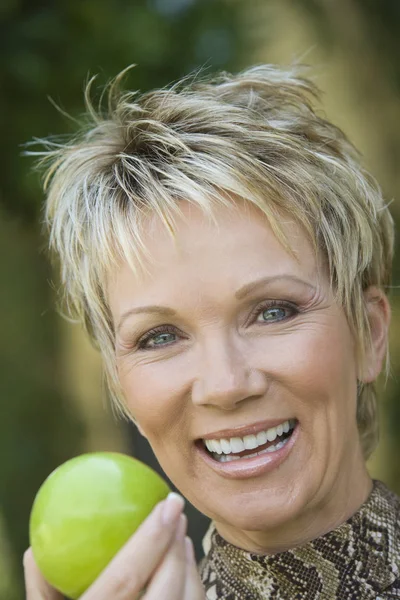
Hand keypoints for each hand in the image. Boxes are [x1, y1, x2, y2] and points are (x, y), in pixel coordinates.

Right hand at [24, 493, 204, 598]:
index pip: (125, 579)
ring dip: (188, 565)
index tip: (167, 504)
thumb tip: (36, 548)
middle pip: (166, 589)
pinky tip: (183, 570)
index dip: (149, 538)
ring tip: (179, 537)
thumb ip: (41, 593)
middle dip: (175, 545)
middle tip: (175, 511)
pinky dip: (192, 588)